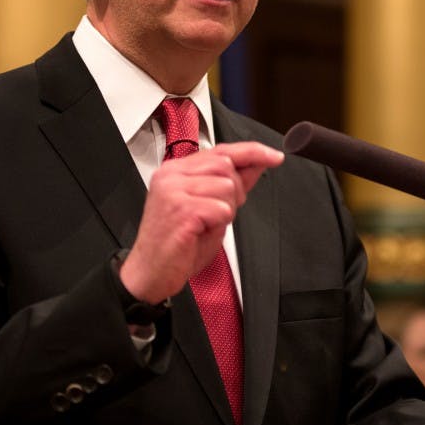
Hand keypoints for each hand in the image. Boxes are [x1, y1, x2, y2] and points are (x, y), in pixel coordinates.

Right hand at [120, 141, 283, 302]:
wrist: (151, 273)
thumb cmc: (177, 245)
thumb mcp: (209, 208)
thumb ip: (230, 184)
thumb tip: (256, 163)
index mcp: (176, 170)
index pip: (220, 150)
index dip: (251, 152)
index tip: (273, 156)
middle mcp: (171, 174)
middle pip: (226, 165)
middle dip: (236, 191)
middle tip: (220, 213)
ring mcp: (174, 189)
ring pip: (226, 185)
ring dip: (226, 209)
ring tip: (206, 224)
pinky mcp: (181, 208)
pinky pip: (221, 208)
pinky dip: (220, 222)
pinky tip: (201, 231)